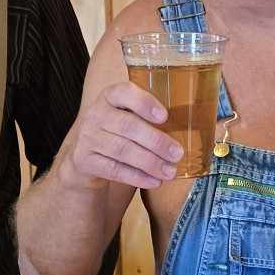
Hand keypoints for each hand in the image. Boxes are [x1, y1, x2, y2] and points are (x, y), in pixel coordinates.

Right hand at [64, 82, 183, 190]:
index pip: (124, 92)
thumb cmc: (119, 133)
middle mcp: (96, 114)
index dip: (144, 103)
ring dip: (150, 162)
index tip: (165, 117)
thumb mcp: (129, 117)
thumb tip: (190, 130)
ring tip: (170, 171)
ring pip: (122, 150)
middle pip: (127, 126)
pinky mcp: (85, 160)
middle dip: (156, 141)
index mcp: (110, 96)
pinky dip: (137, 177)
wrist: (87, 157)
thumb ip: (150, 117)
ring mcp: (88, 138)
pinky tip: (154, 181)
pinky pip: (114, 170)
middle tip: (178, 153)